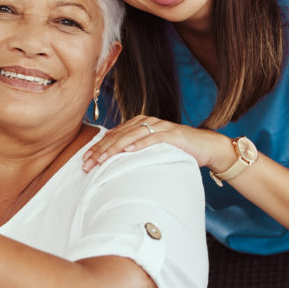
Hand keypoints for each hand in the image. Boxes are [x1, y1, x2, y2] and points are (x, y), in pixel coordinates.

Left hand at [82, 115, 233, 172]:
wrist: (204, 146)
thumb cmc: (175, 150)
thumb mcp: (150, 150)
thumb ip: (133, 152)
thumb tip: (112, 164)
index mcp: (137, 124)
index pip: (112, 136)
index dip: (97, 148)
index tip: (84, 161)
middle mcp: (146, 122)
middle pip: (117, 136)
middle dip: (100, 150)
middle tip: (87, 164)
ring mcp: (159, 127)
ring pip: (131, 136)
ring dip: (115, 148)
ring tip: (102, 159)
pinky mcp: (172, 134)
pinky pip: (153, 138)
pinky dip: (140, 144)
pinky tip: (129, 151)